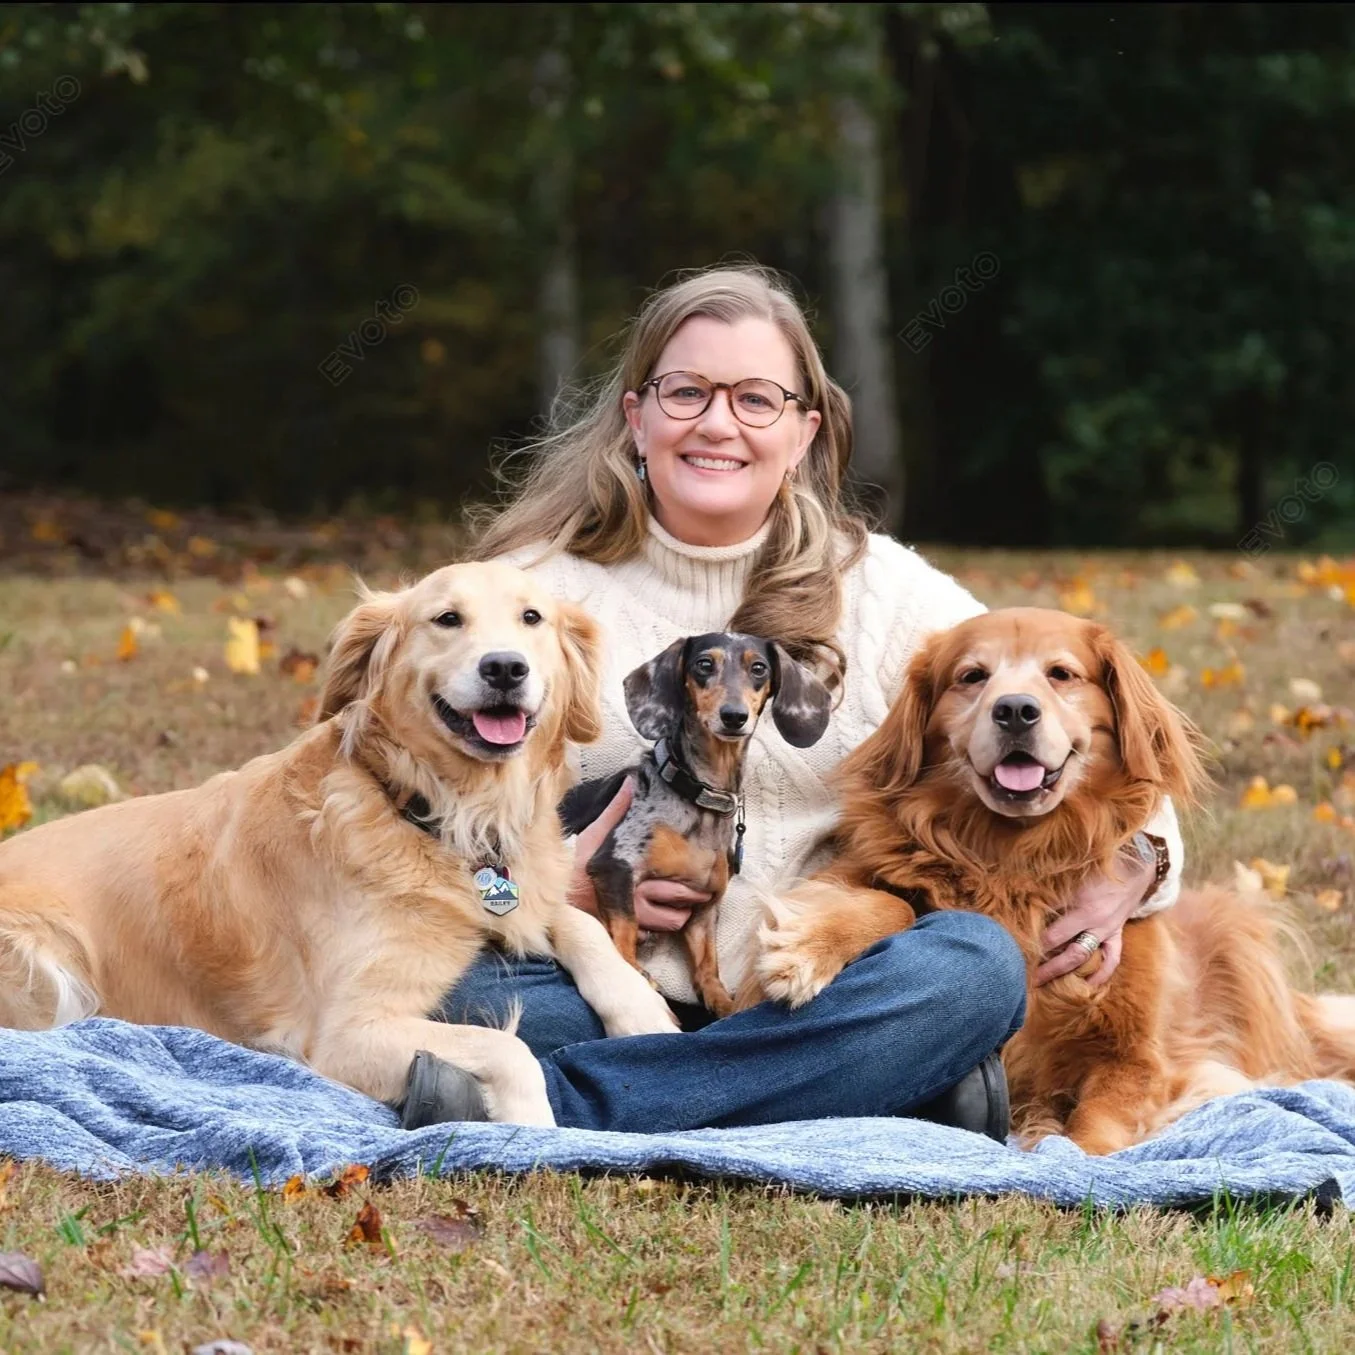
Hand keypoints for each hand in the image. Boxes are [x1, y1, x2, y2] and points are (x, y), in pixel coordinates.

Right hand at [566, 778, 712, 929]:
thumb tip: (631, 781)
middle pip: (679, 915)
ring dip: (673, 917)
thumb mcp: (596, 833)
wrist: (551, 895)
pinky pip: (648, 938)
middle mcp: (634, 904)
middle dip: (689, 904)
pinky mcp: (620, 934)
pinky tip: (650, 916)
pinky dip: (653, 930)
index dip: (695, 890)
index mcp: (634, 878)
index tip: (701, 882)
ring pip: (668, 927)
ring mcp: (628, 922)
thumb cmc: (575, 862)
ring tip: (673, 903)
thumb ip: (617, 810)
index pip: (678, 893)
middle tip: (692, 892)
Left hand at [1034, 854, 1153, 987]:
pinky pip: (1112, 960)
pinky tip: (1087, 986)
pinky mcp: (1117, 934)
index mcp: (1085, 909)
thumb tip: (1022, 902)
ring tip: (1049, 986)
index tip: (1019, 954)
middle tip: (1028, 979)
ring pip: (1089, 959)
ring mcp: (1109, 931)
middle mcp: (1098, 924)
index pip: (1055, 934)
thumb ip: (1050, 892)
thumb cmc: (1095, 868)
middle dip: (1049, 969)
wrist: (1133, 866)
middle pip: (1071, 953)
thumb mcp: (1072, 877)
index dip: (1036, 945)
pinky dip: (1101, 975)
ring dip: (1069, 973)